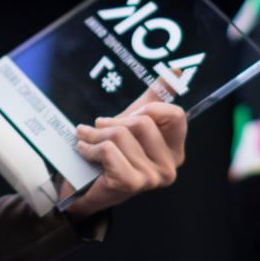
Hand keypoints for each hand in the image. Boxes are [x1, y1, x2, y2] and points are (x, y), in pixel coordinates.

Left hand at [65, 98, 187, 217]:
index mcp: (175, 150)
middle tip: (99, 128)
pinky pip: (108, 150)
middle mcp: (170, 167)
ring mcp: (152, 178)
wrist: (86, 189)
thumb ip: (154, 98)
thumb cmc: (113, 154)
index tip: (128, 116)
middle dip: (114, 122)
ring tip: (87, 139)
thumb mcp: (133, 122)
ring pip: (120, 135)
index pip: (175, 115)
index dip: (148, 109)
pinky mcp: (131, 184)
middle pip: (142, 122)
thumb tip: (175, 70)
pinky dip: (89, 147)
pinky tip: (84, 151)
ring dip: (95, 135)